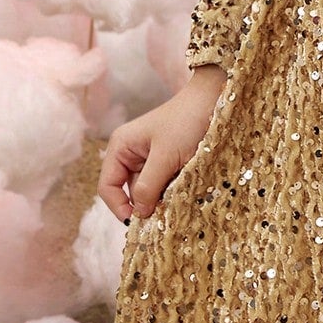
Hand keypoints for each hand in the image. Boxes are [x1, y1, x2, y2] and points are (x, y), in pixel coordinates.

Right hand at [96, 72, 227, 223]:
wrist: (214, 99)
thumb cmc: (187, 121)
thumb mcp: (166, 157)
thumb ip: (148, 187)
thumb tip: (138, 215)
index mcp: (120, 147)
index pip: (108, 187)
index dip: (119, 207)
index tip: (139, 223)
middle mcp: (130, 152)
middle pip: (129, 191)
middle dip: (146, 203)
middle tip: (166, 211)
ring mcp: (148, 157)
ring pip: (148, 190)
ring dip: (161, 196)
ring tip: (179, 193)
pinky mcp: (166, 160)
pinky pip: (162, 183)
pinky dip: (171, 189)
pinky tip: (184, 185)